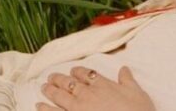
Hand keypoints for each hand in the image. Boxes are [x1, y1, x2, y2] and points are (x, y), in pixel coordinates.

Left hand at [37, 66, 154, 110]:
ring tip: (43, 87)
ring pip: (60, 96)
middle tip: (52, 77)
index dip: (79, 72)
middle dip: (60, 79)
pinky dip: (45, 109)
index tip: (73, 71)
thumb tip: (124, 69)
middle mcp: (89, 94)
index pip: (88, 75)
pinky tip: (38, 105)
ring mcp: (78, 108)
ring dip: (50, 91)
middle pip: (71, 83)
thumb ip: (128, 80)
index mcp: (104, 85)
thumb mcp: (137, 93)